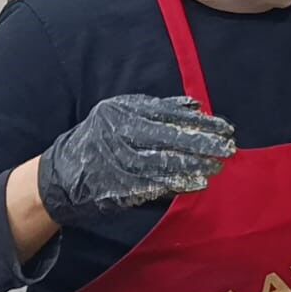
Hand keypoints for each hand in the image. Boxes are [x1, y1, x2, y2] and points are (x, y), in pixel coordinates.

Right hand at [37, 94, 235, 225]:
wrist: (61, 175)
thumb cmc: (100, 140)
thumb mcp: (122, 114)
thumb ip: (158, 109)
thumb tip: (195, 106)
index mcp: (123, 111)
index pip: (170, 115)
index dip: (200, 122)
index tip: (226, 128)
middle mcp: (119, 132)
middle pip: (169, 138)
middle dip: (202, 143)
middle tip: (229, 149)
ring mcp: (117, 160)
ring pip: (163, 162)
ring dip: (194, 165)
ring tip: (218, 167)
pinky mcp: (117, 185)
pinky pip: (152, 184)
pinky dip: (176, 183)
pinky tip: (198, 183)